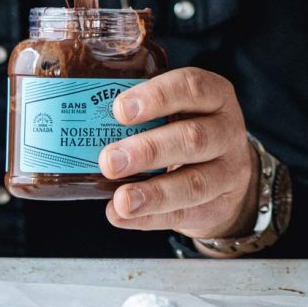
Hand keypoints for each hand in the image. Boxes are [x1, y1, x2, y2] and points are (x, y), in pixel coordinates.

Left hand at [98, 68, 258, 238]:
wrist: (226, 173)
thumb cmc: (188, 130)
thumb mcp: (178, 109)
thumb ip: (142, 109)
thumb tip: (80, 113)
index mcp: (215, 96)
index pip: (192, 88)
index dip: (156, 97)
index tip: (119, 109)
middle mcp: (227, 131)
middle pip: (193, 138)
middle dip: (148, 150)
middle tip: (109, 160)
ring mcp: (227, 172)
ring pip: (194, 183)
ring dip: (153, 193)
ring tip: (120, 199)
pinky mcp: (217, 206)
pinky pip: (184, 214)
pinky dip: (148, 218)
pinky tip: (121, 215)